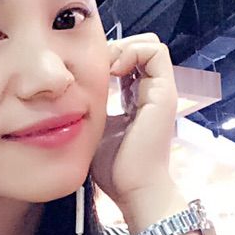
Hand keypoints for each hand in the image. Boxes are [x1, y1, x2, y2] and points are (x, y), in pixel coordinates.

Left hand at [91, 33, 177, 210]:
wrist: (134, 189)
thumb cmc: (114, 169)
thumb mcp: (96, 130)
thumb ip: (90, 111)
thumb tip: (69, 97)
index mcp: (136, 101)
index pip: (127, 62)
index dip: (107, 57)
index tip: (87, 69)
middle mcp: (151, 93)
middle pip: (139, 49)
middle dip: (115, 47)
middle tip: (95, 65)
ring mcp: (161, 92)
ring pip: (149, 45)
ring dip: (123, 47)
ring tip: (105, 66)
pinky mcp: (164, 93)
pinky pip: (156, 52)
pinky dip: (133, 51)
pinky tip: (113, 69)